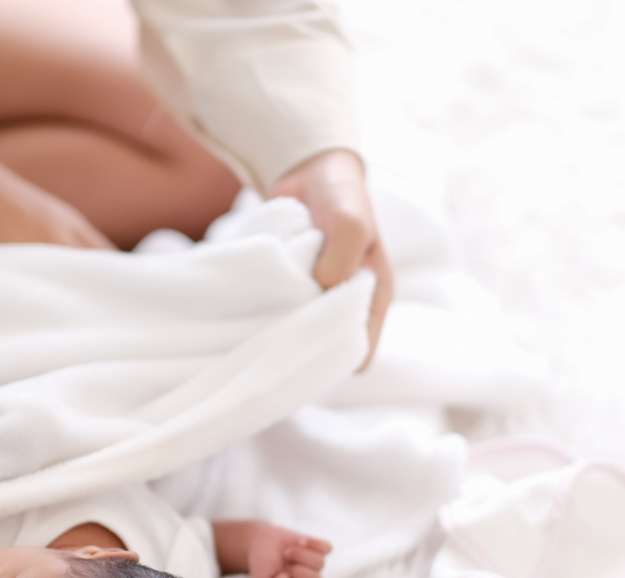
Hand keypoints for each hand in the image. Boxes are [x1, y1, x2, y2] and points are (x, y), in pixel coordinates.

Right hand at [212, 520, 331, 577]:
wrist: (260, 542)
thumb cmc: (263, 565)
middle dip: (298, 571)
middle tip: (285, 565)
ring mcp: (314, 564)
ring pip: (320, 563)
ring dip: (301, 555)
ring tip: (287, 552)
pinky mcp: (317, 548)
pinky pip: (327, 548)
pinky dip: (314, 543)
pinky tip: (300, 541)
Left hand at [269, 149, 393, 369]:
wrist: (311, 172)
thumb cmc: (342, 199)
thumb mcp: (349, 225)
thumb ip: (340, 261)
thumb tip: (315, 292)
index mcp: (372, 299)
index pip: (360, 353)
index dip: (337, 358)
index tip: (307, 348)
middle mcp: (343, 306)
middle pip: (323, 348)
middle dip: (301, 344)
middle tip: (276, 330)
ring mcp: (315, 300)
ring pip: (296, 331)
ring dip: (278, 323)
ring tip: (263, 310)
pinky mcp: (288, 290)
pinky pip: (274, 310)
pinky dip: (263, 305)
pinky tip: (253, 297)